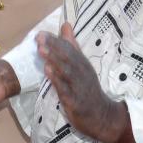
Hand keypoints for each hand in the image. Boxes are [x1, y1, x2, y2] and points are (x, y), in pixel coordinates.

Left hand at [38, 23, 132, 142]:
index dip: (55, 41)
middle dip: (53, 47)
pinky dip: (57, 79)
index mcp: (82, 64)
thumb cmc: (88, 90)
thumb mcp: (82, 66)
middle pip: (68, 57)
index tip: (41, 33)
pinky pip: (66, 89)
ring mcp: (79, 87)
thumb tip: (65, 25)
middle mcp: (82, 73)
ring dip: (54, 60)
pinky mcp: (76, 101)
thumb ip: (72, 46)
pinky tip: (47, 71)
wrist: (102, 117)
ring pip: (66, 71)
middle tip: (39, 37)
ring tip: (41, 50)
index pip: (69, 49)